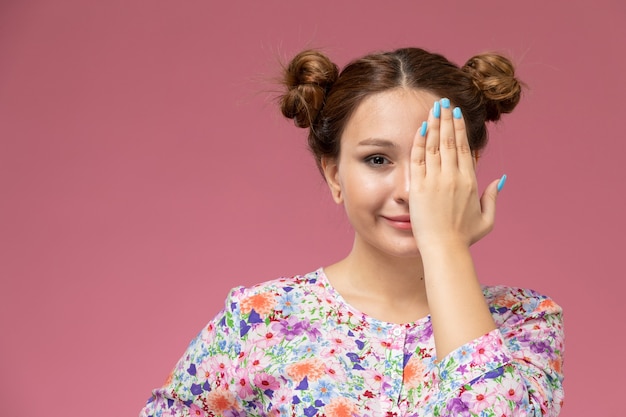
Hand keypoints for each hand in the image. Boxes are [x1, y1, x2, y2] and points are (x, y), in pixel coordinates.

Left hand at [409, 98, 501, 248]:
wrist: (444, 249)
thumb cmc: (464, 238)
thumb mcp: (486, 219)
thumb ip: (493, 197)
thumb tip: (502, 179)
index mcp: (470, 182)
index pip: (465, 148)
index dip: (460, 129)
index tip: (457, 114)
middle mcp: (454, 177)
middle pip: (451, 141)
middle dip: (448, 119)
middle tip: (444, 102)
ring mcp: (436, 180)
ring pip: (436, 145)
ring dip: (435, 124)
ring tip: (434, 107)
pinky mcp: (420, 187)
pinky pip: (419, 158)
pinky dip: (420, 141)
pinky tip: (422, 127)